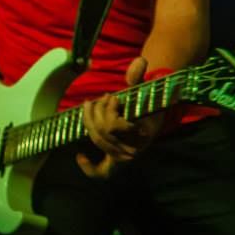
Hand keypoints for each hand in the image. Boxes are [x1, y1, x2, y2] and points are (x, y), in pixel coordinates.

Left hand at [77, 56, 161, 179]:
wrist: (155, 114)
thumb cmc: (148, 99)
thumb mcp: (145, 84)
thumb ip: (140, 74)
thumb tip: (139, 61)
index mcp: (143, 131)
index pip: (114, 127)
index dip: (109, 111)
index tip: (113, 97)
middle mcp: (134, 148)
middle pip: (102, 133)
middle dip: (98, 111)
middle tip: (103, 97)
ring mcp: (124, 156)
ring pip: (97, 140)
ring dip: (91, 121)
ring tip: (93, 105)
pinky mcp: (116, 161)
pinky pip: (102, 172)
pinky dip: (89, 167)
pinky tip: (80, 156)